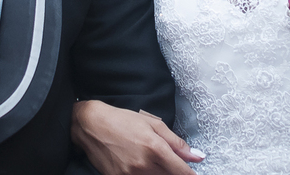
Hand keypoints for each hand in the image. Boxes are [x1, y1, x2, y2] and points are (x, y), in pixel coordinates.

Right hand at [71, 100, 204, 174]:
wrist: (92, 125)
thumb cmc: (122, 121)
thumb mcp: (153, 125)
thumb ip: (176, 142)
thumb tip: (197, 156)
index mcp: (154, 148)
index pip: (181, 171)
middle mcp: (143, 164)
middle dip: (174, 173)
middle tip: (170, 164)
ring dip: (160, 174)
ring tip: (153, 163)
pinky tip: (142, 167)